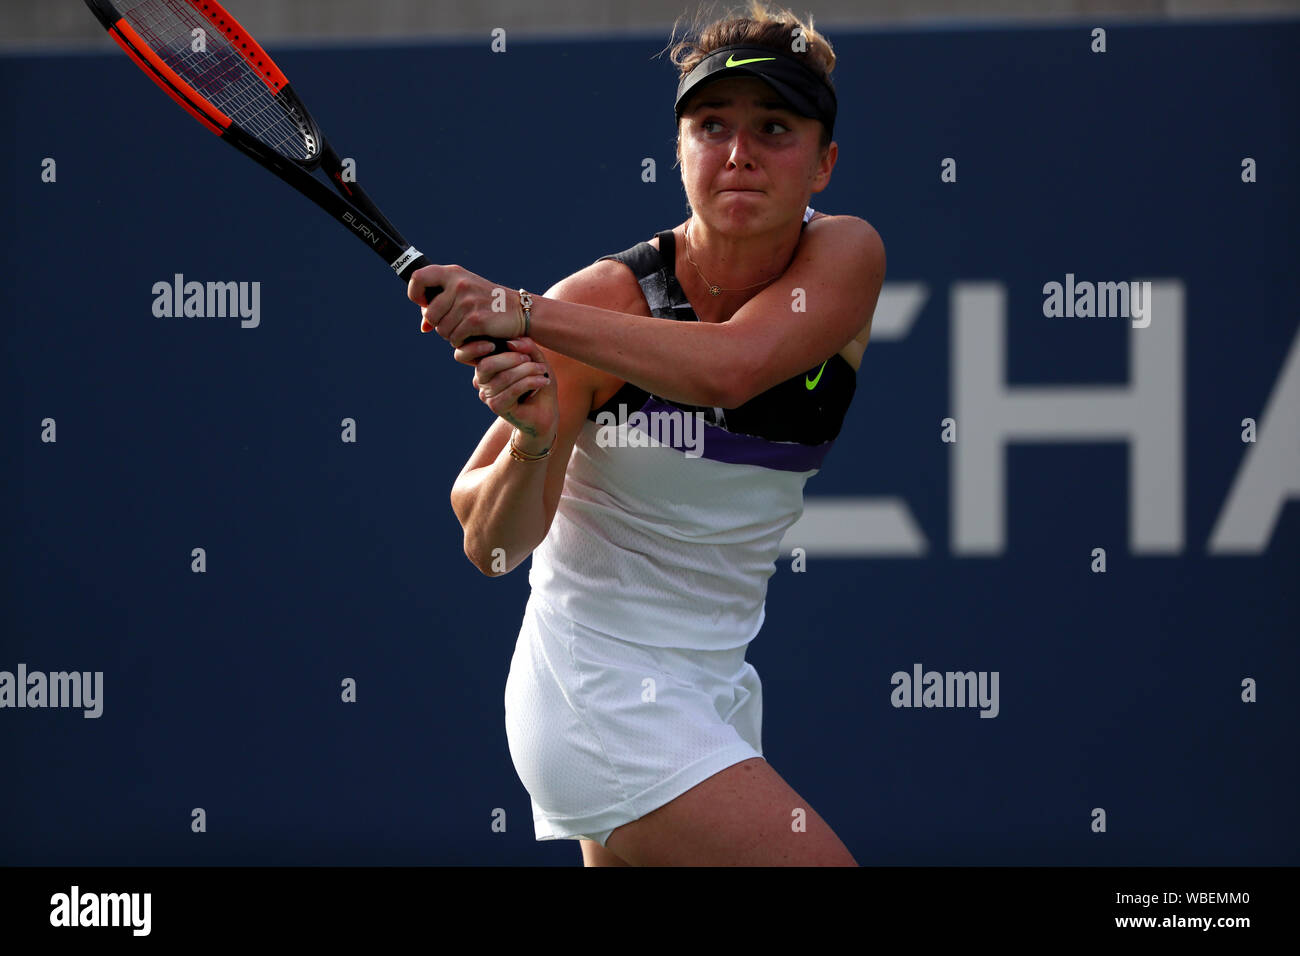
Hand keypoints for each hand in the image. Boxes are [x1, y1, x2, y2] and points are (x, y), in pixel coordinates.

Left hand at [406, 264, 524, 344]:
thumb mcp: (464, 294)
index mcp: (453, 273)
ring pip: (442, 330)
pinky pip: (455, 338)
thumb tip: (423, 326)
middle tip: (454, 323)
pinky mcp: (476, 320)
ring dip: (451, 335)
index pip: (418, 277)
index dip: (415, 294)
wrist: (519, 310)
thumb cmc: (487, 303)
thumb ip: (441, 305)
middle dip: (439, 324)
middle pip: (430, 314)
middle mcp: (459, 284)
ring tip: (466, 328)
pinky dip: (462, 341)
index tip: (424, 303)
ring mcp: (467, 302)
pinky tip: (473, 335)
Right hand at [465, 337, 557, 450]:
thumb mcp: (536, 360)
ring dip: (528, 370)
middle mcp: (481, 381)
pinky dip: (531, 382)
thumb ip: (526, 347)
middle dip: (513, 358)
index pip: (481, 352)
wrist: (545, 413)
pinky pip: (513, 390)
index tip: (519, 347)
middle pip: (487, 364)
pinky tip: (544, 381)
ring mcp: (487, 395)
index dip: (493, 346)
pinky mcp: (497, 407)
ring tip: (543, 371)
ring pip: (504, 377)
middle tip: (533, 360)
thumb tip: (512, 343)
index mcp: (486, 366)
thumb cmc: (538, 384)